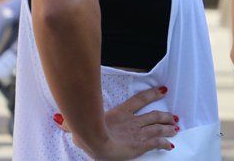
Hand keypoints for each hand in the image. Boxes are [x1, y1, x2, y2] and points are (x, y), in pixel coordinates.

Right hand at [55, 85, 178, 158]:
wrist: (98, 143)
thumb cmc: (88, 134)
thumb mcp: (78, 126)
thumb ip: (69, 123)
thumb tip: (56, 119)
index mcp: (120, 114)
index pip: (140, 100)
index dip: (152, 94)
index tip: (163, 90)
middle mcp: (133, 122)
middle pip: (154, 115)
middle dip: (166, 116)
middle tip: (175, 116)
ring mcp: (138, 132)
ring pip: (159, 127)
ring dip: (169, 127)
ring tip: (176, 127)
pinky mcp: (141, 144)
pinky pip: (157, 142)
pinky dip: (166, 142)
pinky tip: (171, 143)